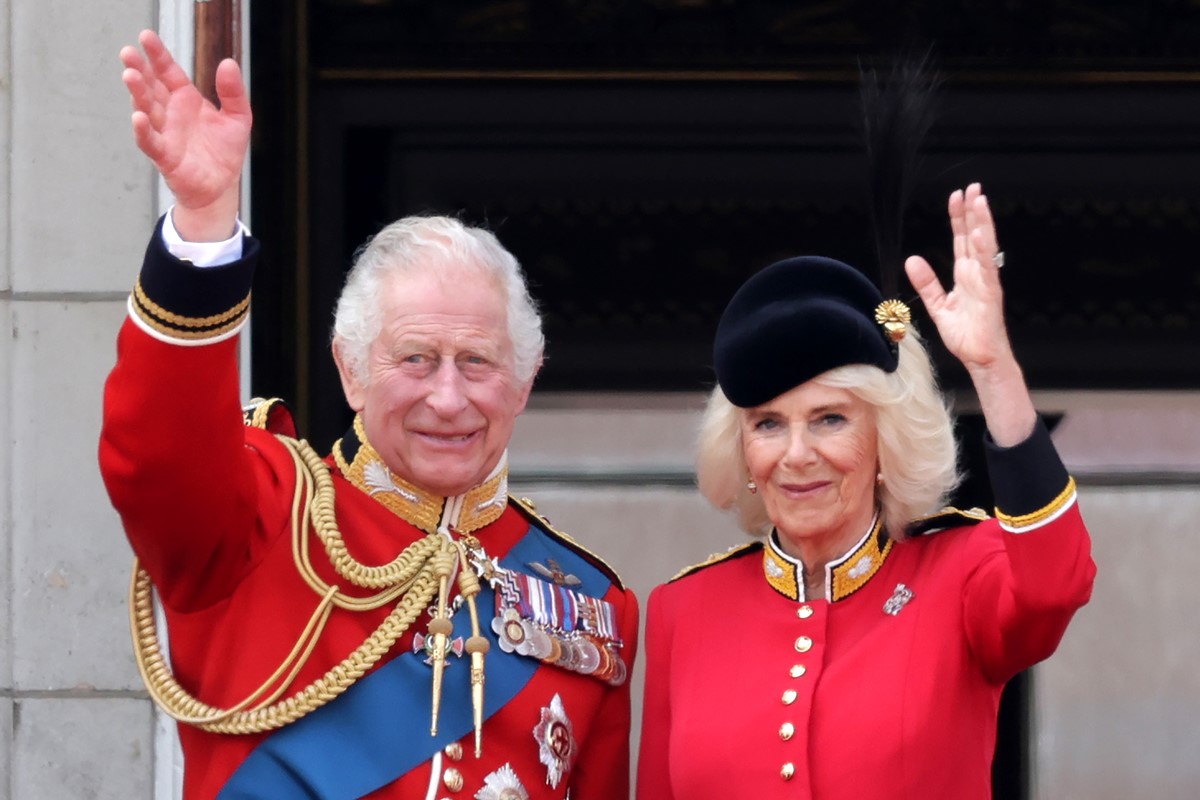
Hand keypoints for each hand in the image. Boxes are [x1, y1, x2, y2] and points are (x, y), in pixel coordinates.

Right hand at [120, 30, 250, 240]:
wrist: (221, 186)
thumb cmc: (224, 151)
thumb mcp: (238, 117)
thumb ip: (233, 92)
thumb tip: (228, 63)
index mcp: (186, 100)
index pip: (169, 72)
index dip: (158, 56)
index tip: (146, 37)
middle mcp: (171, 113)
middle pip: (151, 87)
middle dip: (139, 70)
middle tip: (128, 53)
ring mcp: (165, 133)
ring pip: (147, 110)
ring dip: (137, 93)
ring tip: (130, 75)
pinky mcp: (165, 156)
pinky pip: (150, 141)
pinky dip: (143, 130)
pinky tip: (138, 117)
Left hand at [906, 183, 1035, 445]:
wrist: (980, 358)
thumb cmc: (966, 334)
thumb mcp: (938, 305)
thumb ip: (926, 283)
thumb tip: (912, 259)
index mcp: (966, 274)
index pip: (962, 239)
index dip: (959, 218)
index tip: (957, 196)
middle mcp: (978, 274)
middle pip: (975, 236)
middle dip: (973, 212)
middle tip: (972, 187)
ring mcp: (986, 282)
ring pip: (984, 247)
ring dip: (982, 223)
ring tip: (980, 200)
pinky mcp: (990, 295)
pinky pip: (987, 270)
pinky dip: (984, 251)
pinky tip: (981, 234)